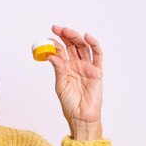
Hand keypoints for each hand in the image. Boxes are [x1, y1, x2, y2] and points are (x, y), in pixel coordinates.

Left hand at [48, 25, 103, 139]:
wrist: (81, 116)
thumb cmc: (70, 104)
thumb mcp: (60, 84)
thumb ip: (58, 68)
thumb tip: (51, 54)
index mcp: (66, 68)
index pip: (61, 51)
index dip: (55, 43)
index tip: (48, 38)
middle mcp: (77, 65)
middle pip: (72, 46)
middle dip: (65, 35)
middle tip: (56, 28)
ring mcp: (87, 67)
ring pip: (83, 47)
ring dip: (75, 37)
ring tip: (66, 31)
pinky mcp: (97, 71)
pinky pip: (97, 55)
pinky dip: (93, 44)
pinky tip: (87, 37)